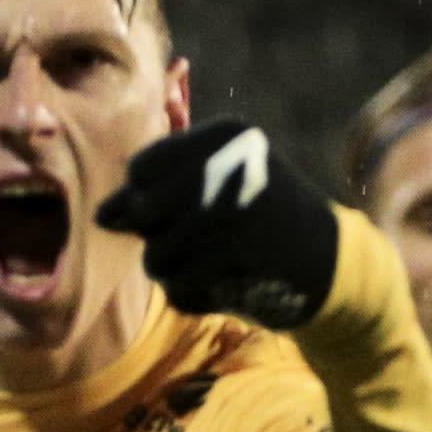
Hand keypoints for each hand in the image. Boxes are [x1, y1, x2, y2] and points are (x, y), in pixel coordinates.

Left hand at [94, 121, 344, 328]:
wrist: (330, 260)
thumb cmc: (263, 211)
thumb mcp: (220, 178)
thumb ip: (157, 190)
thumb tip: (102, 215)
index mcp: (225, 137)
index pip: (142, 168)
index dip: (146, 196)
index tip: (174, 207)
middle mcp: (227, 172)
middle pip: (144, 213)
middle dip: (158, 234)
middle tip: (192, 239)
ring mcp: (231, 223)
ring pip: (155, 258)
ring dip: (174, 268)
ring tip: (212, 261)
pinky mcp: (236, 271)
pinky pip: (179, 290)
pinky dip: (195, 293)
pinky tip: (224, 282)